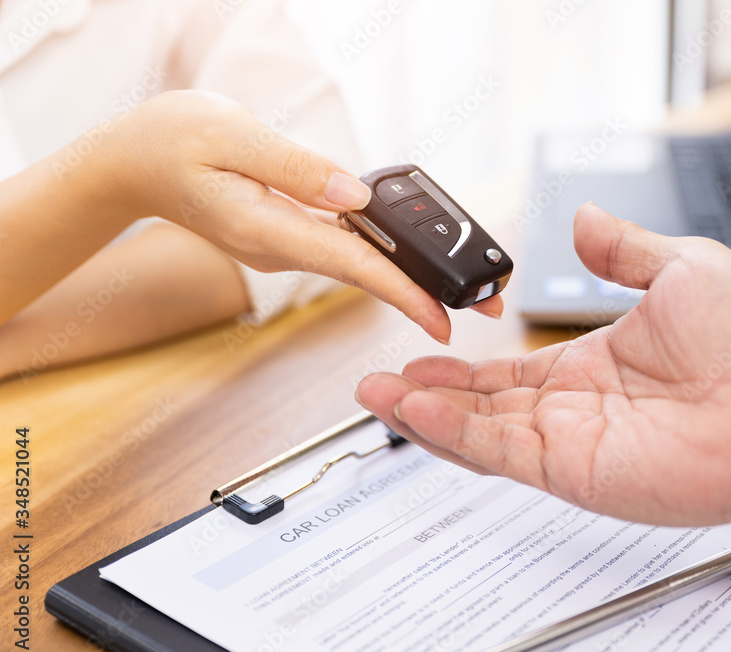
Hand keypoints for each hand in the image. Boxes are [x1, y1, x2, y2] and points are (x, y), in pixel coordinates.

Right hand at [101, 91, 500, 340]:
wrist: (128, 165)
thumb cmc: (168, 142)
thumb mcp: (229, 136)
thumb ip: (294, 167)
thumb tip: (354, 195)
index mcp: (268, 230)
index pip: (351, 266)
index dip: (403, 292)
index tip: (444, 318)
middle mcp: (282, 248)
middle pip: (367, 275)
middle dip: (426, 293)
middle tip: (485, 308)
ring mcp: (284, 246)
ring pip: (359, 266)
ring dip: (411, 278)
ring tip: (463, 290)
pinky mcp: (287, 235)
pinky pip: (344, 250)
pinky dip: (382, 255)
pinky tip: (411, 256)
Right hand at [358, 203, 730, 526]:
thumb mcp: (681, 267)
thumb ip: (621, 248)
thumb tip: (584, 218)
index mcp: (593, 364)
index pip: (509, 368)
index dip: (462, 362)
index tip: (424, 342)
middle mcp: (576, 408)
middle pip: (482, 404)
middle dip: (427, 392)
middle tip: (379, 381)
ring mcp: (572, 442)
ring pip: (479, 431)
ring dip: (425, 414)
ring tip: (376, 397)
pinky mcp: (574, 471)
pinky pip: (499, 451)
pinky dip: (452, 433)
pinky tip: (415, 411)